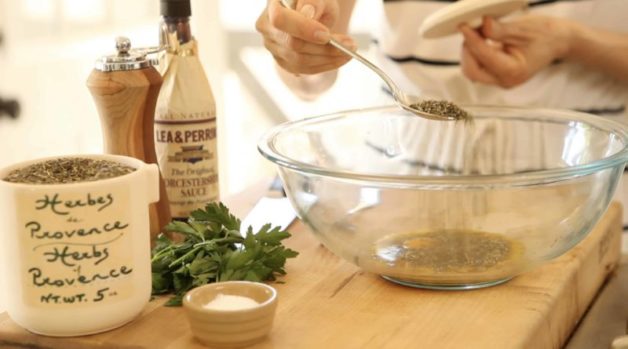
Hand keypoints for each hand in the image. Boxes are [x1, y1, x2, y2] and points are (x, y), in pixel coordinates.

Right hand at [255, 0, 354, 74]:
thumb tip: (307, 13)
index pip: (281, 20)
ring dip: (328, 59)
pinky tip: (338, 59)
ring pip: (300, 61)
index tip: (326, 35)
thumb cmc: (314, 1)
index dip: (303, 29)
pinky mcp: (283, 61)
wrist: (310, 11)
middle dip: (324, 48)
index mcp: (272, 6)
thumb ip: (312, 1)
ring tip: (349, 52)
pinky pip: (304, 69)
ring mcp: (273, 47)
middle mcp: (267, 28)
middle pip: (292, 45)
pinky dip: (324, 66)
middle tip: (350, 45)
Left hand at [459, 16, 573, 87]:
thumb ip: (499, 30)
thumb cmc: (545, 34)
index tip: (463, 25)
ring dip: (470, 51)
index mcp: (513, 71)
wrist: (559, 41)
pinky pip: (479, 67)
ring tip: (476, 32)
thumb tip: (481, 24)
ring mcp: (501, 80)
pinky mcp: (498, 75)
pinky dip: (476, 53)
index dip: (471, 40)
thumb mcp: (522, 29)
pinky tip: (480, 38)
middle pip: (472, 71)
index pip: (483, 57)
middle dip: (468, 50)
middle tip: (469, 29)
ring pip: (473, 70)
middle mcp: (505, 81)